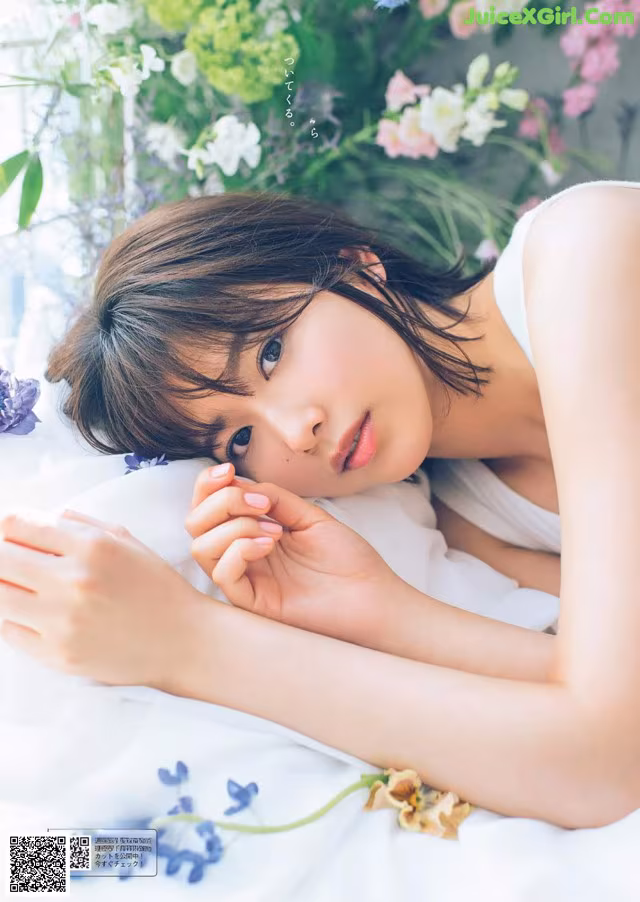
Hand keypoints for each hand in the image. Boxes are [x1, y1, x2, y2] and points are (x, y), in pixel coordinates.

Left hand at [0, 509, 208, 686]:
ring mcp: (62, 621)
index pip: (15, 525)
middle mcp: (73, 581)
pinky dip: (13, 618)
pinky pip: (8, 630)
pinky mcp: (57, 655)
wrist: (183, 641)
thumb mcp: (126, 540)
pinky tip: (34, 613)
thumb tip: (32, 519)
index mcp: (91, 547)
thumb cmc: (155, 588)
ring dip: (4, 586)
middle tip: (15, 561)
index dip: (7, 527)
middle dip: (1, 555)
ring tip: (24, 587)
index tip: (13, 534)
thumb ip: (78, 524)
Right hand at [185, 463, 399, 643]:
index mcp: (251, 532)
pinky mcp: (252, 603)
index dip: (208, 484)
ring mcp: (246, 580)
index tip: (228, 470)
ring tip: (274, 529)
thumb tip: (237, 482)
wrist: (374, 596)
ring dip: (233, 525)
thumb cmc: (347, 559)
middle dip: (220, 501)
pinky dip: (239, 549)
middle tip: (262, 504)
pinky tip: (271, 544)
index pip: (208, 507)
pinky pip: (222, 573)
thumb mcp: (308, 516)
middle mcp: (241, 556)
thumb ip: (272, 498)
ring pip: (201, 547)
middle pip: (195, 524)